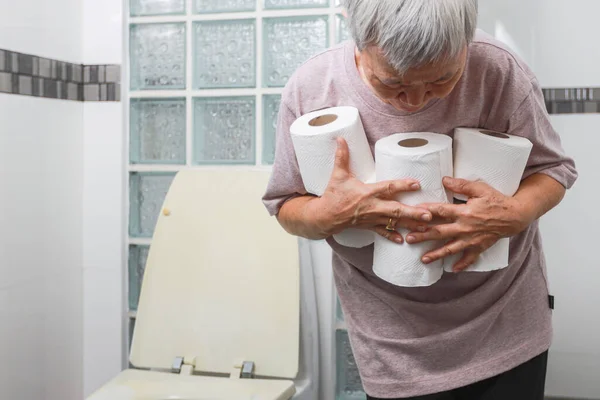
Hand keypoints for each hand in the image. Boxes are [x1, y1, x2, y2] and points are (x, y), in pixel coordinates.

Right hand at [310, 138, 432, 242]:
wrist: (325, 216)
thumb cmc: (333, 195)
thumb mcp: (337, 175)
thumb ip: (342, 156)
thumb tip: (340, 138)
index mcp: (367, 193)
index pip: (387, 188)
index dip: (402, 185)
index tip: (416, 184)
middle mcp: (372, 207)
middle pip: (396, 210)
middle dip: (413, 212)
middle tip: (429, 213)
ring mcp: (372, 218)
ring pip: (394, 222)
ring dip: (410, 224)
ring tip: (426, 227)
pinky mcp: (369, 226)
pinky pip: (383, 232)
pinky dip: (393, 236)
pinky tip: (404, 241)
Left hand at [405, 177, 532, 271]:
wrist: (515, 215)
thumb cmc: (497, 200)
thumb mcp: (480, 188)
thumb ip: (461, 185)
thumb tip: (444, 179)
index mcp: (464, 212)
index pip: (441, 211)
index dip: (426, 211)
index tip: (413, 212)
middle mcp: (465, 227)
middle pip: (440, 232)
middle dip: (423, 236)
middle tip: (409, 238)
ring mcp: (472, 239)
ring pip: (450, 248)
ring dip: (436, 254)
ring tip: (423, 259)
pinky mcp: (479, 246)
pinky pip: (469, 258)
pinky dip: (462, 264)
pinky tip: (452, 269)